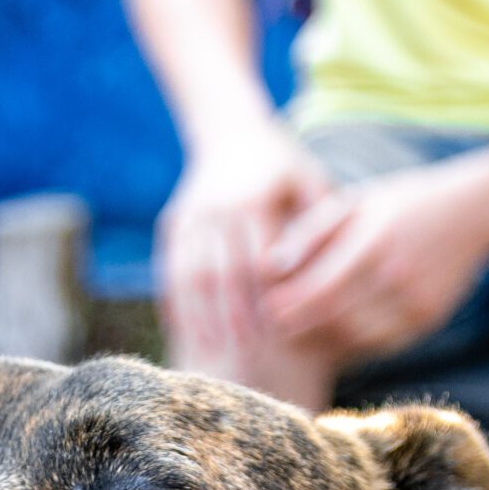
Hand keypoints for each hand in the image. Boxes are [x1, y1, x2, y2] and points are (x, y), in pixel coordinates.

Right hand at [158, 118, 332, 354]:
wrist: (230, 131)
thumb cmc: (285, 170)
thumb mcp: (310, 185)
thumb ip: (317, 229)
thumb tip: (317, 277)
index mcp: (256, 196)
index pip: (259, 260)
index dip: (267, 300)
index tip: (278, 335)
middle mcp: (218, 206)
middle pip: (223, 273)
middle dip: (233, 318)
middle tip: (245, 358)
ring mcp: (190, 215)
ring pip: (191, 275)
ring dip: (200, 319)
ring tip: (210, 355)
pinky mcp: (173, 223)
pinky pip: (171, 270)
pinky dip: (177, 304)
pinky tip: (186, 334)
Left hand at [259, 167, 488, 356]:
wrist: (472, 213)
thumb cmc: (401, 204)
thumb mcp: (355, 203)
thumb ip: (310, 233)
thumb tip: (269, 268)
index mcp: (374, 240)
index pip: (320, 286)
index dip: (290, 304)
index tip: (266, 309)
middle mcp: (396, 274)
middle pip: (334, 317)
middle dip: (299, 327)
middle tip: (274, 331)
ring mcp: (415, 300)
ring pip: (355, 337)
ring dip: (322, 342)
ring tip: (298, 339)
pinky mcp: (428, 319)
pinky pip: (380, 344)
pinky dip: (351, 347)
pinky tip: (332, 341)